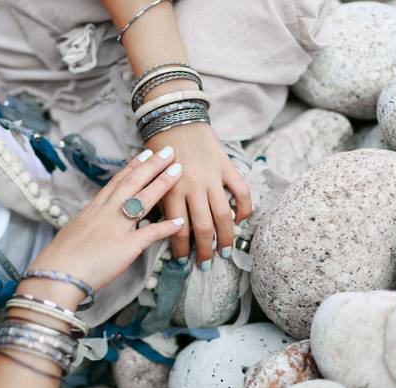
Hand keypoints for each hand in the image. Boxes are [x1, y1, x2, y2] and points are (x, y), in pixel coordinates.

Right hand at [28, 146, 183, 298]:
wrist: (56, 274)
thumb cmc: (60, 258)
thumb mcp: (73, 232)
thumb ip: (88, 224)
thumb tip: (93, 223)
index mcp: (93, 209)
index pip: (117, 182)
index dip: (133, 166)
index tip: (145, 153)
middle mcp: (106, 213)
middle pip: (132, 183)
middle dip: (152, 165)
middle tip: (168, 150)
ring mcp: (117, 228)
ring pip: (143, 200)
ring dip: (162, 184)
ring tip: (178, 170)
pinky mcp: (126, 247)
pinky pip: (150, 233)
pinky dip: (167, 227)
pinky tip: (180, 221)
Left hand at [144, 122, 251, 268]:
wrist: (175, 115)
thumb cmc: (158, 148)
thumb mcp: (151, 176)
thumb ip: (159, 200)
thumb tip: (164, 229)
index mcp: (170, 190)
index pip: (178, 229)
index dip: (181, 249)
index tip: (181, 260)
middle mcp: (192, 186)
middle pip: (203, 228)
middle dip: (204, 251)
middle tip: (204, 265)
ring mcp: (211, 176)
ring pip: (223, 215)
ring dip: (225, 238)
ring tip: (224, 252)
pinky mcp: (226, 166)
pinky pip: (241, 191)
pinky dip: (244, 208)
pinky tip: (241, 220)